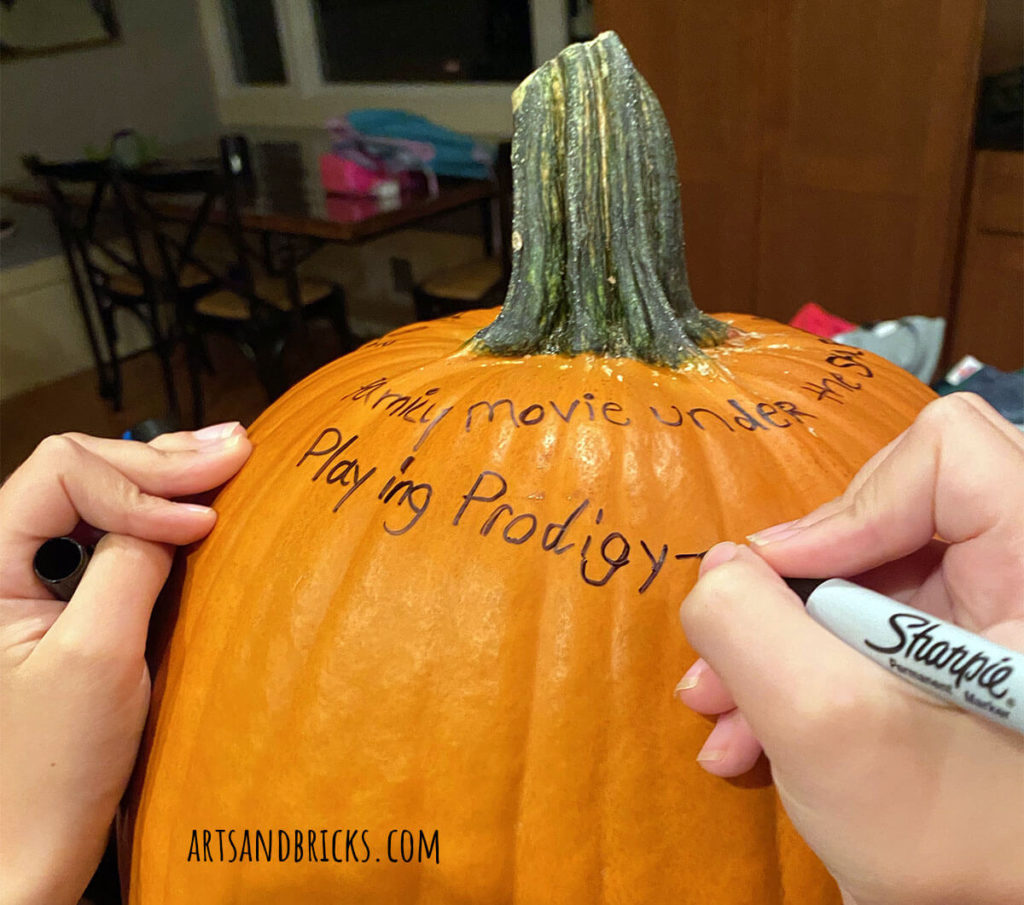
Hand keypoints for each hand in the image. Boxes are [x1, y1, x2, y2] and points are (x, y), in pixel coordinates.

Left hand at [0, 424, 251, 904]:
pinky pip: (111, 536)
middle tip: (235, 448)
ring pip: (99, 495)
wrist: (29, 846)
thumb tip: (175, 514)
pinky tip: (201, 499)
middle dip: (160, 462)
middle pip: (83, 470)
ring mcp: (32, 578)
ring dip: (165, 476)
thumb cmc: (48, 770)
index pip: (65, 473)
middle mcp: (2, 558)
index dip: (139, 485)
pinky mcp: (65, 601)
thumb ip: (129, 567)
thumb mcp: (97, 658)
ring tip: (227, 454)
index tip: (202, 524)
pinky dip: (162, 513)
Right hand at [676, 394, 1023, 904]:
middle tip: (728, 658)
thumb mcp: (827, 728)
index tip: (792, 583)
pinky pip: (871, 629)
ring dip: (780, 640)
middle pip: (887, 516)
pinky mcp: (963, 664)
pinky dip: (806, 669)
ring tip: (721, 709)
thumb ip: (748, 624)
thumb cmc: (958, 846)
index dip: (854, 505)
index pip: (948, 454)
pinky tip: (753, 730)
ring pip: (866, 579)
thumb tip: (721, 568)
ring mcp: (997, 625)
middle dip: (789, 592)